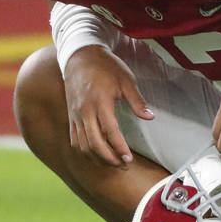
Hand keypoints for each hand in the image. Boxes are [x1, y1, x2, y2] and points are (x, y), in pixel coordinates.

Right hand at [63, 46, 152, 166]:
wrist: (79, 56)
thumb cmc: (106, 66)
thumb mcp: (126, 80)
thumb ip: (137, 100)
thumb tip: (150, 117)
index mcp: (100, 101)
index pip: (110, 131)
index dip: (120, 148)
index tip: (129, 159)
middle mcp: (85, 111)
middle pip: (94, 143)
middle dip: (109, 159)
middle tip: (123, 165)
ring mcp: (75, 115)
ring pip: (83, 145)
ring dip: (97, 158)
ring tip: (112, 163)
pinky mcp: (70, 116)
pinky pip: (74, 139)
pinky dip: (84, 151)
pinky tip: (96, 155)